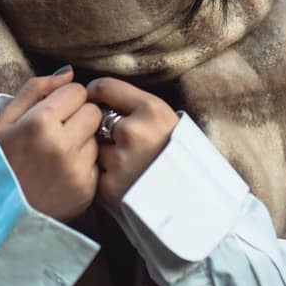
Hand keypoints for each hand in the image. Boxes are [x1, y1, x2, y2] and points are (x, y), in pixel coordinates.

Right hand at [0, 69, 102, 221]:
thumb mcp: (3, 120)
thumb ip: (35, 89)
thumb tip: (69, 74)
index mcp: (39, 122)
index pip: (77, 91)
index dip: (65, 99)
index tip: (52, 112)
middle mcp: (62, 145)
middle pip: (93, 111)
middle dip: (79, 117)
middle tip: (58, 131)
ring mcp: (76, 170)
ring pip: (98, 137)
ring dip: (83, 141)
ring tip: (58, 154)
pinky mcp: (86, 190)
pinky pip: (96, 163)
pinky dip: (84, 165)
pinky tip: (62, 172)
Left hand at [86, 77, 179, 206]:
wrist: (192, 199)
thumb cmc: (177, 154)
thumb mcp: (166, 118)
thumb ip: (133, 104)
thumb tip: (93, 92)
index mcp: (151, 110)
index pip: (104, 87)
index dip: (96, 92)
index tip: (96, 98)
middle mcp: (134, 133)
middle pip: (95, 118)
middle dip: (102, 127)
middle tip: (123, 140)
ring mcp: (120, 161)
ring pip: (94, 145)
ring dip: (103, 152)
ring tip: (130, 163)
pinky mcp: (109, 187)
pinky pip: (96, 171)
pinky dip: (105, 174)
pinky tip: (126, 180)